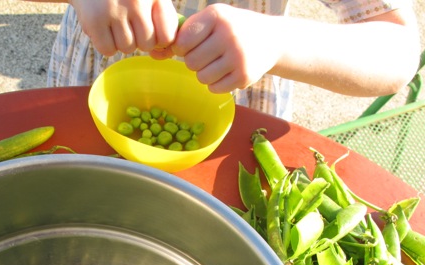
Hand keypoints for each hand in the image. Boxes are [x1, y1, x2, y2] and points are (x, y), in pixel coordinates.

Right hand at [70, 0, 178, 55]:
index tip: (150, 32)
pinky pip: (108, 50)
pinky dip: (106, 45)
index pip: (167, 36)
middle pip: (146, 45)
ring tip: (115, 24)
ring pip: (127, 48)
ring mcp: (115, 10)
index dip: (158, 40)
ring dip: (121, 42)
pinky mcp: (95, 19)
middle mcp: (137, 1)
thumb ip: (163, 17)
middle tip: (128, 25)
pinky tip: (104, 29)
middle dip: (138, 40)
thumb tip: (162, 51)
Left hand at [162, 5, 283, 92]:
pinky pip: (214, 88)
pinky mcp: (245, 76)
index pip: (183, 42)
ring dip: (205, 74)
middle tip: (208, 55)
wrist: (271, 39)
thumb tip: (153, 53)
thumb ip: (183, 34)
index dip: (183, 48)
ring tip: (218, 63)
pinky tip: (227, 72)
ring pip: (201, 77)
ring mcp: (238, 56)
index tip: (192, 46)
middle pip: (191, 62)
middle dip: (195, 62)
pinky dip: (217, 84)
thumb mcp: (211, 21)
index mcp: (217, 16)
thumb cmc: (232, 29)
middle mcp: (229, 34)